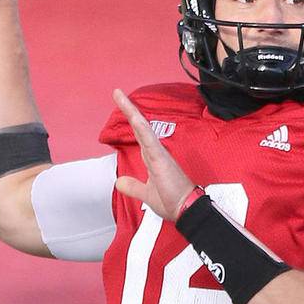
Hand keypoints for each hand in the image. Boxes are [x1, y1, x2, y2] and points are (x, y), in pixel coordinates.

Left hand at [112, 89, 195, 221]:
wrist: (186, 211)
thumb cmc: (173, 202)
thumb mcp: (146, 194)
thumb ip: (133, 186)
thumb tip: (119, 182)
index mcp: (152, 159)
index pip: (139, 135)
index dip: (131, 121)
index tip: (122, 106)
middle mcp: (155, 153)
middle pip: (139, 127)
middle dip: (128, 109)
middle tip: (117, 93)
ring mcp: (159, 154)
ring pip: (143, 129)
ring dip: (131, 112)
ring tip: (120, 96)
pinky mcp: (161, 160)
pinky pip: (150, 141)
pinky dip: (142, 128)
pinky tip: (135, 117)